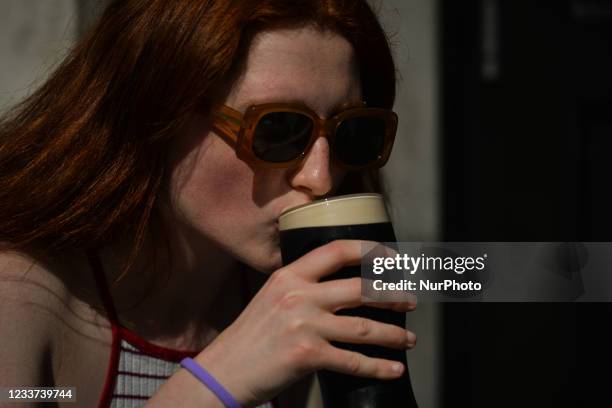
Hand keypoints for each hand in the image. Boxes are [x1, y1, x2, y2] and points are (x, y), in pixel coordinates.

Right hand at [193, 240, 416, 406]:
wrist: (224, 370)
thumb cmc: (250, 337)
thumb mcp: (271, 298)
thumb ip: (302, 288)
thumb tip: (342, 287)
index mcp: (289, 276)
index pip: (337, 251)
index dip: (370, 251)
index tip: (392, 258)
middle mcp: (298, 295)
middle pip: (360, 289)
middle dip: (393, 295)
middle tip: (410, 302)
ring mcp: (304, 325)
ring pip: (364, 327)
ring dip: (393, 334)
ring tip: (409, 339)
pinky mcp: (308, 355)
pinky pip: (354, 361)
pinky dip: (379, 366)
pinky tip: (394, 368)